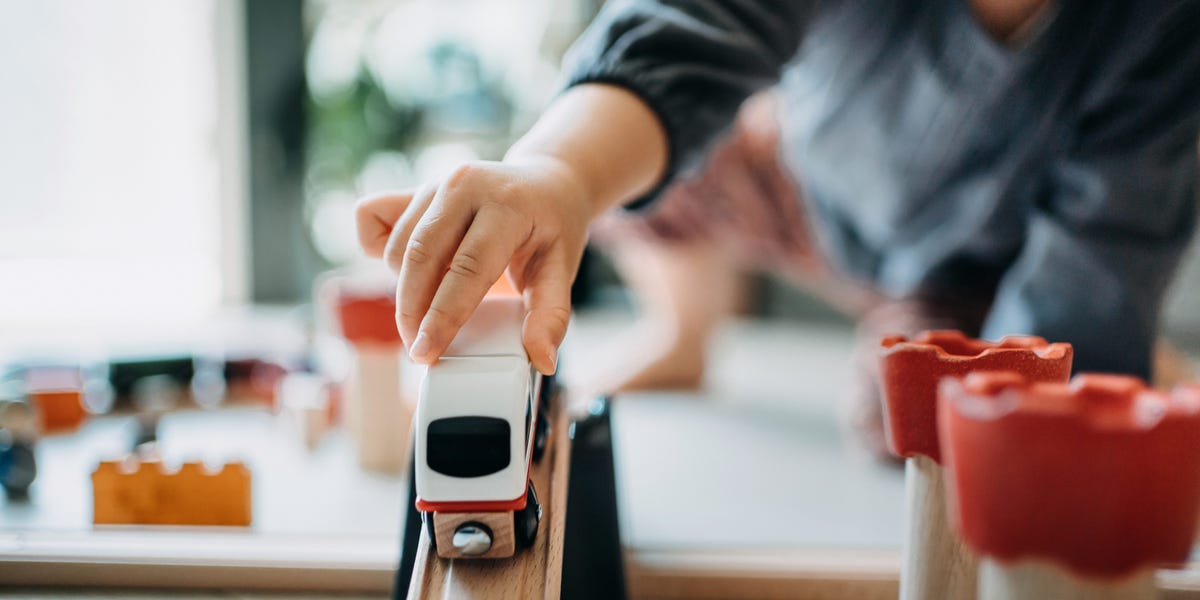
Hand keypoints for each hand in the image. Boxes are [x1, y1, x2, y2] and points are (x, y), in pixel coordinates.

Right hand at [355, 156, 593, 374]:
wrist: (546, 183)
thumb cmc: (552, 230)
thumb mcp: (562, 270)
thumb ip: (551, 317)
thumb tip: (542, 361)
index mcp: (507, 205)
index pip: (467, 267)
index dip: (443, 315)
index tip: (426, 353)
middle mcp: (466, 185)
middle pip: (421, 257)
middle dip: (412, 312)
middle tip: (419, 350)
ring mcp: (435, 184)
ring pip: (398, 247)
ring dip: (405, 288)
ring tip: (430, 311)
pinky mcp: (412, 188)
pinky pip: (372, 221)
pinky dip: (381, 252)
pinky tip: (410, 272)